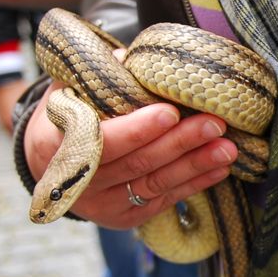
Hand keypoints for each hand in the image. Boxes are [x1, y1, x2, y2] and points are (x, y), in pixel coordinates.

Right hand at [23, 81, 238, 228]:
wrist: (50, 163)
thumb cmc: (66, 116)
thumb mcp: (66, 92)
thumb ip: (95, 77)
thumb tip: (131, 59)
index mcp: (56, 146)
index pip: (104, 140)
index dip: (138, 129)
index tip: (171, 112)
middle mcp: (79, 183)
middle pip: (138, 163)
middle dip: (180, 143)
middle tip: (214, 124)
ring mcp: (103, 204)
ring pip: (156, 183)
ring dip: (195, 165)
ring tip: (227, 148)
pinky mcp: (125, 217)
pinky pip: (164, 199)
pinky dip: (194, 184)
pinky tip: (219, 168)